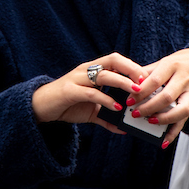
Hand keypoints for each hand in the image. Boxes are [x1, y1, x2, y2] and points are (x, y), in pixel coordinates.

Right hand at [31, 52, 148, 134]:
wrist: (40, 107)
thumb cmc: (67, 105)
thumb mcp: (91, 110)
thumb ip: (107, 116)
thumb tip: (124, 128)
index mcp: (92, 70)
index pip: (116, 60)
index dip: (132, 66)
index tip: (147, 78)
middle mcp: (86, 70)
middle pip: (112, 60)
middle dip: (131, 69)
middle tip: (145, 82)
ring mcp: (77, 78)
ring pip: (103, 74)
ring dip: (122, 82)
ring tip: (136, 92)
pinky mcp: (69, 91)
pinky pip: (91, 93)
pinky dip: (106, 100)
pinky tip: (117, 108)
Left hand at [128, 47, 188, 147]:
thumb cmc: (183, 61)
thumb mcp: (166, 60)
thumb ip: (149, 71)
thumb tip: (130, 84)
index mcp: (173, 65)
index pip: (155, 80)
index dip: (141, 92)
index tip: (129, 101)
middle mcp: (184, 79)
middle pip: (167, 96)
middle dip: (149, 107)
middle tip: (135, 113)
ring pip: (181, 109)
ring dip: (164, 119)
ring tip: (150, 121)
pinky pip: (185, 120)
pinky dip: (174, 133)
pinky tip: (164, 141)